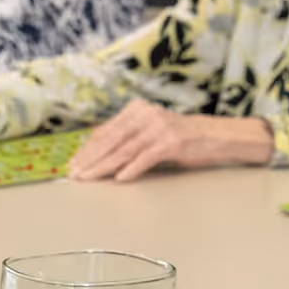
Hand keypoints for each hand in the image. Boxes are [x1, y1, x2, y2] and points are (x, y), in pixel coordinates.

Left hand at [69, 102, 273, 181]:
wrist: (215, 135)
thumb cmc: (179, 138)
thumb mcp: (149, 132)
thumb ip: (126, 138)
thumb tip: (96, 152)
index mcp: (136, 110)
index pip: (105, 132)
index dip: (87, 149)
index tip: (73, 163)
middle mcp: (146, 115)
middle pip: (110, 141)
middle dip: (90, 159)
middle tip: (74, 173)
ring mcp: (158, 127)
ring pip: (123, 150)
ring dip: (103, 167)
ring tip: (89, 178)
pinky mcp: (171, 142)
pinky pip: (146, 158)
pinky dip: (132, 169)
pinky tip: (119, 179)